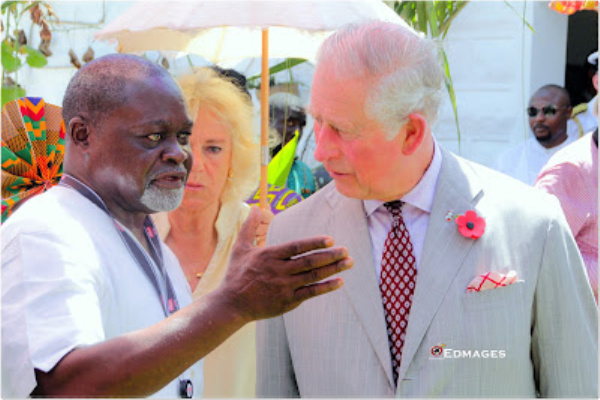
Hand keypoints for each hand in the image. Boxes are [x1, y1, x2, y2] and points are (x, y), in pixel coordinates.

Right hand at [220, 207, 352, 321]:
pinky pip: (310, 293)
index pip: (296, 247)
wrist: (231, 304)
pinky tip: (339, 282)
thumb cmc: (236, 274)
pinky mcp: (288, 301)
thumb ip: (249, 227)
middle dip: (330, 255)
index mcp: (269, 255)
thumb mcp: (240, 248)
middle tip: (346, 250)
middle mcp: (279, 270)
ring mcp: (284, 287)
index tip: (330, 239)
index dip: (314, 243)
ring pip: (313, 276)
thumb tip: (252, 207)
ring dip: (333, 269)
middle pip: (309, 261)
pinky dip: (325, 287)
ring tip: (348, 263)